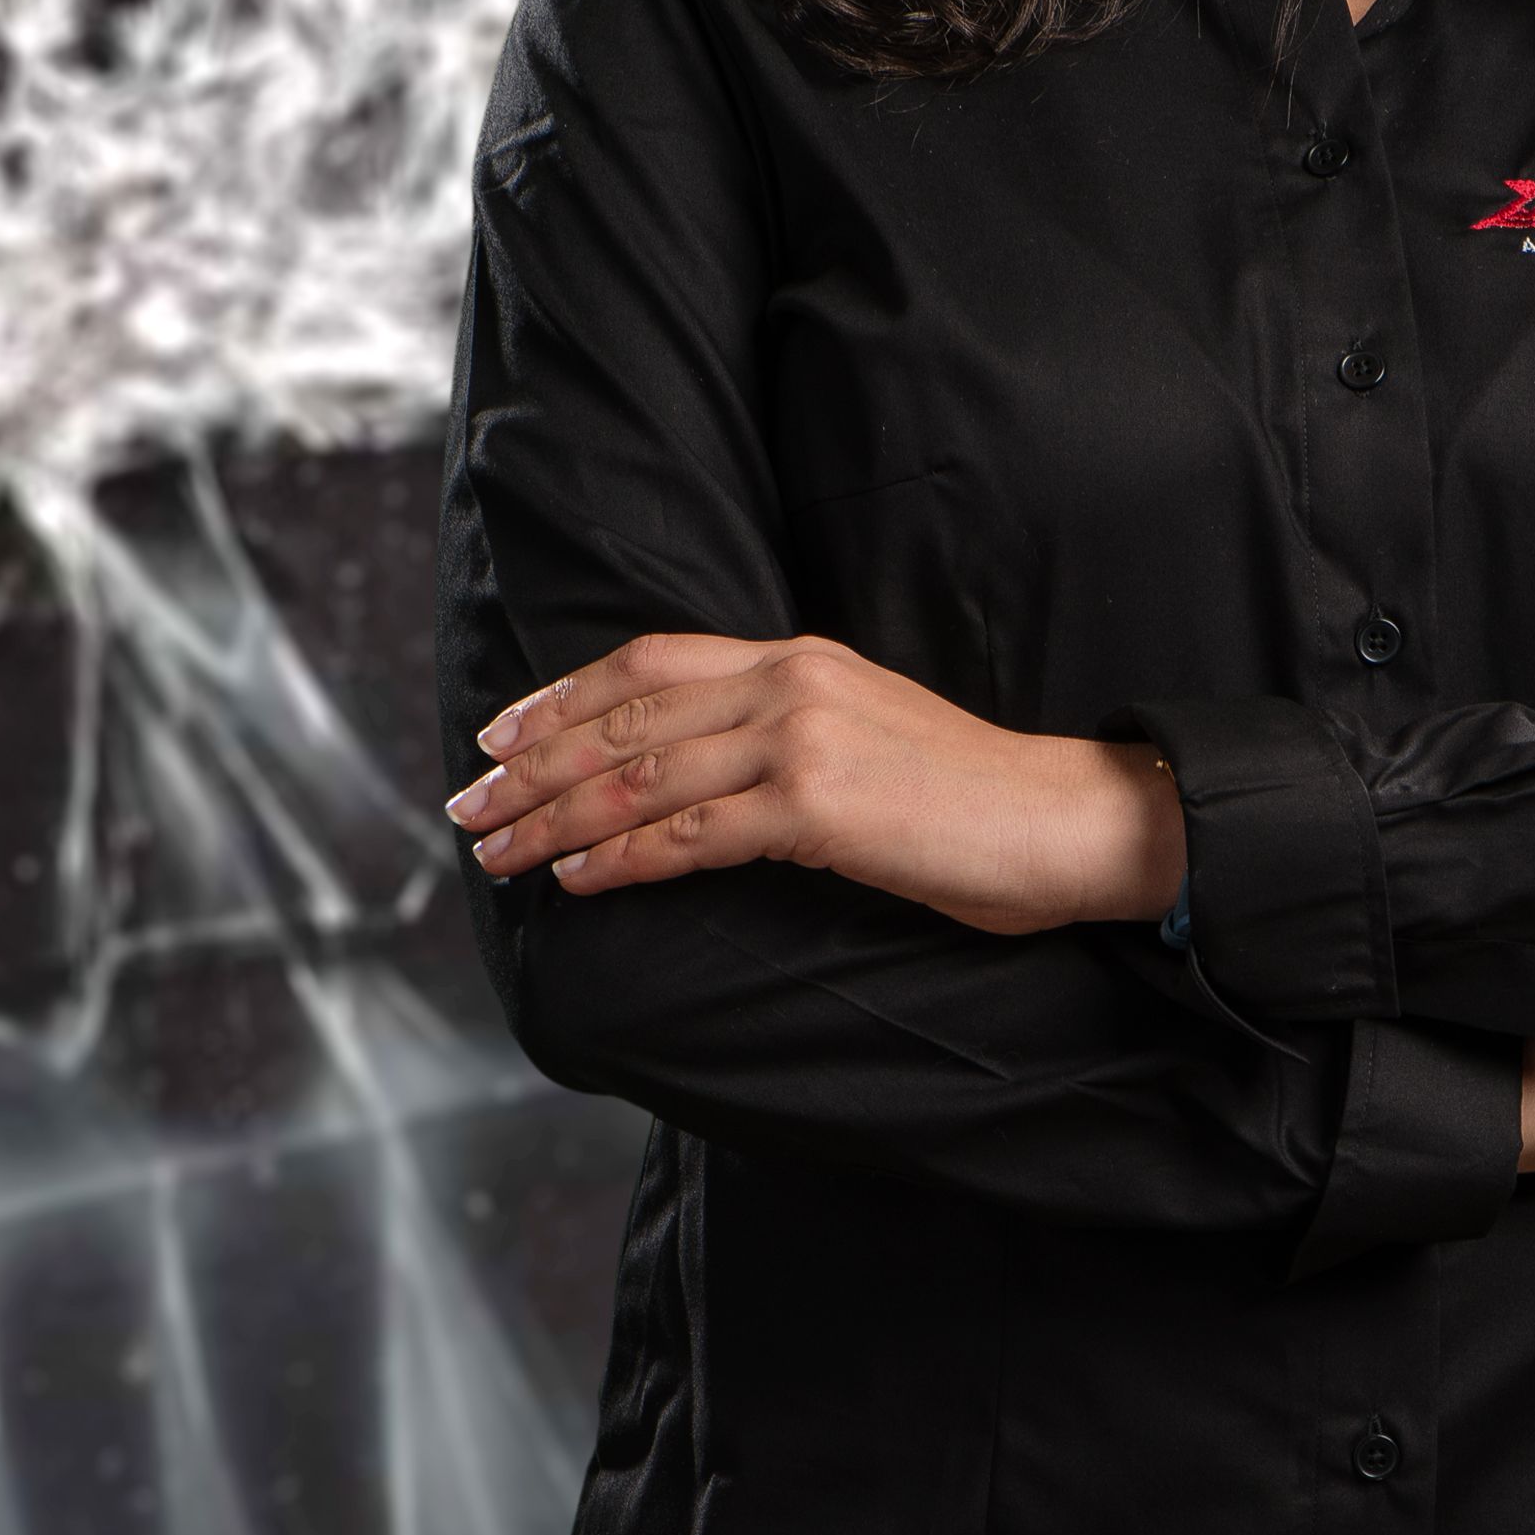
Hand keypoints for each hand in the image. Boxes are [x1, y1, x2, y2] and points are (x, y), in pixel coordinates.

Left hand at [453, 633, 1181, 935]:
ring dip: (555, 819)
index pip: (650, 661)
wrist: (1066, 819)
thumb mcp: (868, 734)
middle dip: (533, 767)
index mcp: (802, 657)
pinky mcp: (819, 803)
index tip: (500, 735)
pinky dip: (622, 857)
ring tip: (500, 852)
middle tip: (468, 805)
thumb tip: (693, 774)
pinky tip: (578, 877)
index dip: (563, 697)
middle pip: (626, 718)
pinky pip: (691, 834)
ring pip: (642, 778)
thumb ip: (785, 731)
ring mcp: (804, 739)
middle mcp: (793, 683)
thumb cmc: (972, 799)